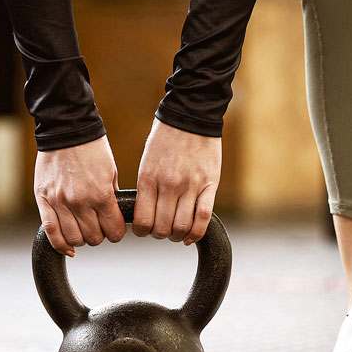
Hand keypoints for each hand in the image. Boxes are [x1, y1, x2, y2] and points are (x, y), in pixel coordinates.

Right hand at [34, 135, 126, 256]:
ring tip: (83, 229)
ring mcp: (59, 202)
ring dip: (81, 239)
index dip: (117, 233)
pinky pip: (51, 232)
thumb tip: (113, 217)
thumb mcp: (111, 172)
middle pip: (94, 238)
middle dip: (100, 235)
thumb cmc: (92, 149)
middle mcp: (80, 202)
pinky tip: (68, 246)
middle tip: (99, 226)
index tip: (115, 230)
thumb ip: (111, 197)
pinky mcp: (43, 200)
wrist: (66, 130)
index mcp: (101, 194)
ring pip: (73, 239)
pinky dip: (60, 245)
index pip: (113, 231)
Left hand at [134, 118, 221, 244]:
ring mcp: (190, 185)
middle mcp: (168, 185)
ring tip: (176, 233)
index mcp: (148, 178)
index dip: (141, 232)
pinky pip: (204, 217)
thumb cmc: (166, 138)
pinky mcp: (210, 184)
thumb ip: (147, 188)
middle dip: (159, 235)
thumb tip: (145, 214)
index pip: (142, 221)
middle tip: (161, 231)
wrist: (191, 115)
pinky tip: (191, 235)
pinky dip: (197, 232)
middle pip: (162, 228)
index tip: (143, 230)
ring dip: (177, 236)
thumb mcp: (147, 162)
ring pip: (182, 227)